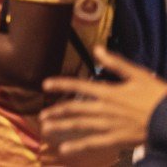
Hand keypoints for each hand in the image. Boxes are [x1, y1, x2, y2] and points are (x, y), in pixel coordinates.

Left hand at [40, 46, 166, 157]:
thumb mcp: (137, 74)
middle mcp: (104, 108)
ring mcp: (109, 125)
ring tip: (46, 128)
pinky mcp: (116, 138)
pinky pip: (93, 143)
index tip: (45, 84)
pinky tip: (65, 149)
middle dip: (57, 111)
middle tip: (42, 114)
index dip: (61, 84)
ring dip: (62, 126)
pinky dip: (78, 146)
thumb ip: (115, 63)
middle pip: (74, 109)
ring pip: (80, 125)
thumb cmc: (156, 95)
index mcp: (108, 92)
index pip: (79, 85)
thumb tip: (97, 49)